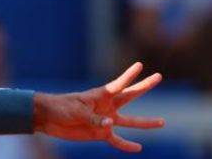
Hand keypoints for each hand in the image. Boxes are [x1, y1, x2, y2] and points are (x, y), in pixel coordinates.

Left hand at [34, 62, 164, 152]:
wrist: (49, 118)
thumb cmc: (61, 108)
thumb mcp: (77, 111)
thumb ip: (94, 118)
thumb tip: (110, 124)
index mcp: (100, 95)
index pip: (119, 84)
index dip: (129, 75)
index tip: (140, 64)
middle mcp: (107, 106)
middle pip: (130, 96)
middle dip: (144, 86)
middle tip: (159, 76)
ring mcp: (105, 120)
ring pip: (130, 121)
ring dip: (146, 123)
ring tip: (163, 122)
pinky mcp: (100, 133)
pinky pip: (117, 140)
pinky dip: (127, 145)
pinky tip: (138, 148)